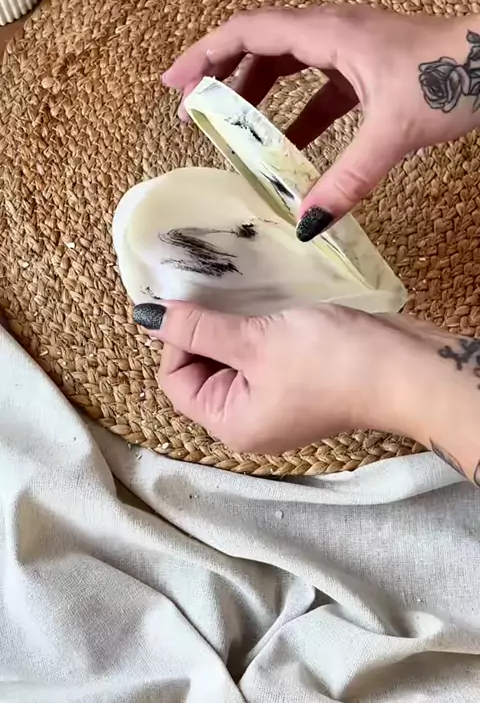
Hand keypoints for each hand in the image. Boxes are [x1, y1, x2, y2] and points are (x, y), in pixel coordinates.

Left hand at [134, 300, 479, 482]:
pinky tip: (264, 304)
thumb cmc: (329, 360)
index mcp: (230, 424)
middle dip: (204, 331)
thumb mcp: (254, 340)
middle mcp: (248, 421)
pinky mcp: (299, 384)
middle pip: (202, 371)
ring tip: (237, 293)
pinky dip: (256, 330)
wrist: (405, 369)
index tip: (193, 299)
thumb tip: (150, 319)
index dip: (177, 339)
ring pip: (233, 359)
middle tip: (215, 290)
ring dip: (231, 326)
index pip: (175, 379)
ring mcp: (276, 404)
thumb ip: (199, 329)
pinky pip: (261, 357)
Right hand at [163, 5, 479, 239]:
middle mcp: (332, 32)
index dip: (204, 55)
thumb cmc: (452, 78)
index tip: (173, 85)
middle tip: (192, 113)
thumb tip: (306, 224)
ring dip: (256, 94)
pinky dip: (297, 113)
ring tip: (231, 132)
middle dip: (221, 76)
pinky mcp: (366, 68)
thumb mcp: (393, 133)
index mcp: (328, 33)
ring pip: (286, 63)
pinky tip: (290, 147)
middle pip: (258, 44)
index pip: (248, 32)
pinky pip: (317, 87)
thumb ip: (347, 181)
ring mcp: (350, 48)